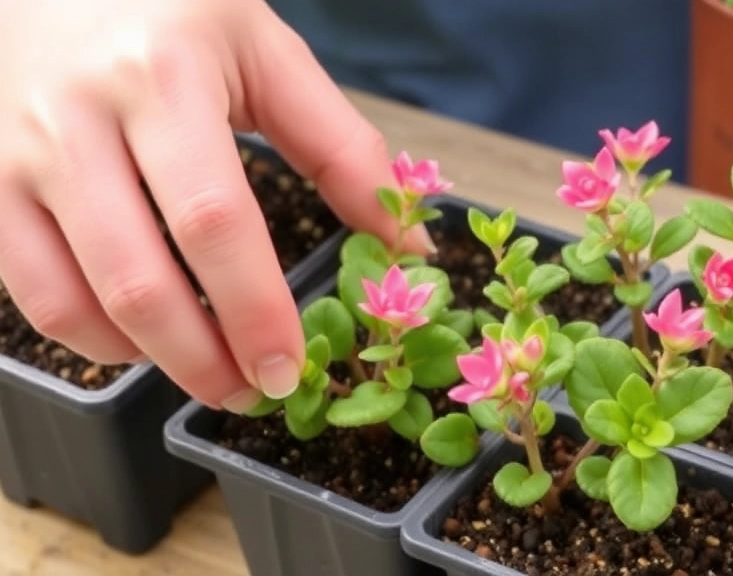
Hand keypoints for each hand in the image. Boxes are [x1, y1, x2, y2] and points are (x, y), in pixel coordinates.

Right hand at [0, 0, 431, 411]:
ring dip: (146, 358)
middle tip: (251, 392)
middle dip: (202, 360)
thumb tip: (408, 246)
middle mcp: (75, 120)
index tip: (290, 368)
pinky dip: (87, 333)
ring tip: (204, 368)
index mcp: (163, 79)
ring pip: (69, 299)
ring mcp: (14, 154)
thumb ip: (341, 147)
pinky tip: (140, 335)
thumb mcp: (266, 51)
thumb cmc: (169, 6)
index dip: (255, 310)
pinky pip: (25, 288)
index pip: (215, 221)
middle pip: (138, 280)